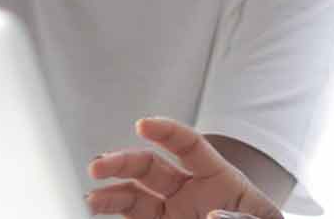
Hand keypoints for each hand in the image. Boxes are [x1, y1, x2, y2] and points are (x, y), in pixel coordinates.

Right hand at [87, 117, 283, 218]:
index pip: (189, 145)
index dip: (166, 131)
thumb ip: (242, 217)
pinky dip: (112, 210)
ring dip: (111, 192)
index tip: (142, 124)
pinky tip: (95, 207)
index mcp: (220, 178)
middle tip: (99, 165)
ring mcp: (172, 211)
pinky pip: (133, 217)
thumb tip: (212, 215)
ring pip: (134, 195)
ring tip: (91, 198)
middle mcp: (190, 191)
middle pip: (152, 166)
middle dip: (123, 162)